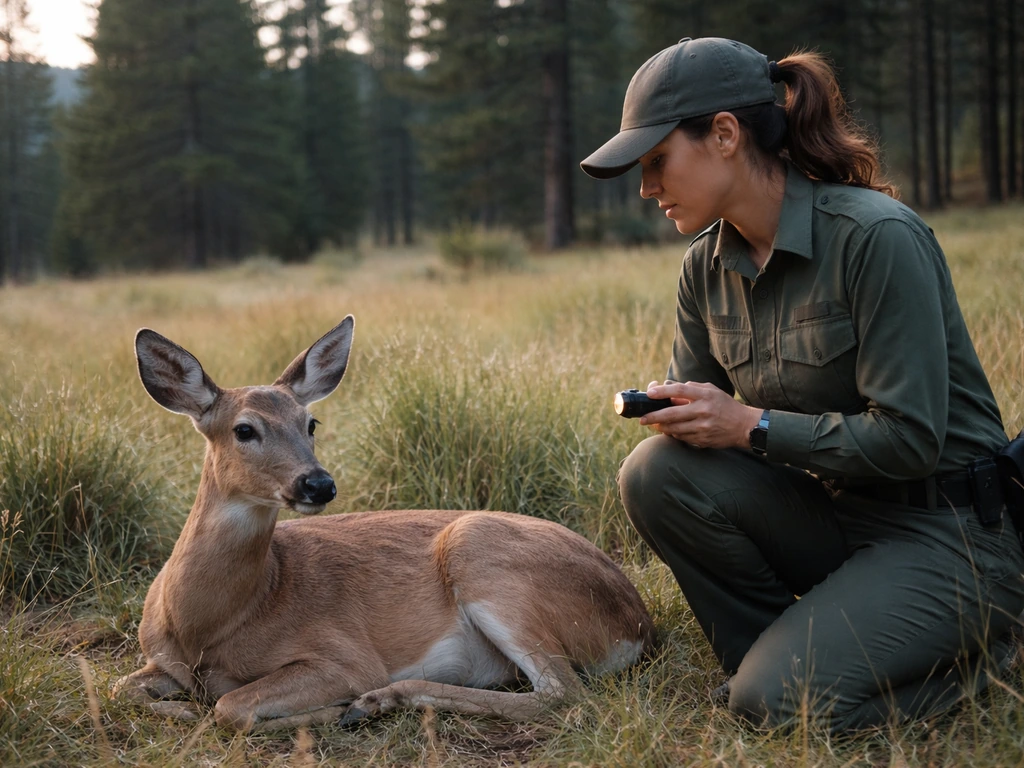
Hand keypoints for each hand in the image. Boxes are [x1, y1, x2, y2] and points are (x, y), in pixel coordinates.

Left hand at [640, 380, 763, 449]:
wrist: (744, 426)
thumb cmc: (725, 405)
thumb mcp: (711, 391)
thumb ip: (691, 388)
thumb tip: (668, 386)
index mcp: (705, 395)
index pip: (679, 390)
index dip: (662, 391)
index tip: (650, 393)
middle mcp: (703, 410)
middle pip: (672, 413)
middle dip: (654, 416)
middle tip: (642, 418)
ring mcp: (703, 427)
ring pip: (674, 428)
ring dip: (661, 427)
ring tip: (653, 425)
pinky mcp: (703, 439)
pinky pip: (682, 437)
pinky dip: (673, 434)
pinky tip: (668, 431)